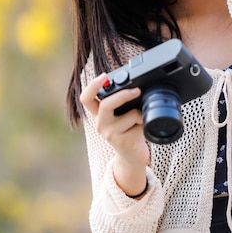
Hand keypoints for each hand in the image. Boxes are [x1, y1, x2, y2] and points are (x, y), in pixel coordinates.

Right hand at [80, 74, 149, 194]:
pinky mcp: (123, 142)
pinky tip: (143, 129)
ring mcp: (111, 134)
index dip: (92, 85)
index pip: (86, 98)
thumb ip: (120, 103)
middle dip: (123, 95)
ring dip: (141, 113)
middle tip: (137, 90)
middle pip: (105, 105)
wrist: (132, 156)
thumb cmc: (127, 131)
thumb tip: (134, 85)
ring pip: (130, 114)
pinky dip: (146, 123)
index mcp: (98, 114)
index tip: (103, 76)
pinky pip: (139, 125)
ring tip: (142, 118)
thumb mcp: (119, 116)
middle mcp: (100, 124)